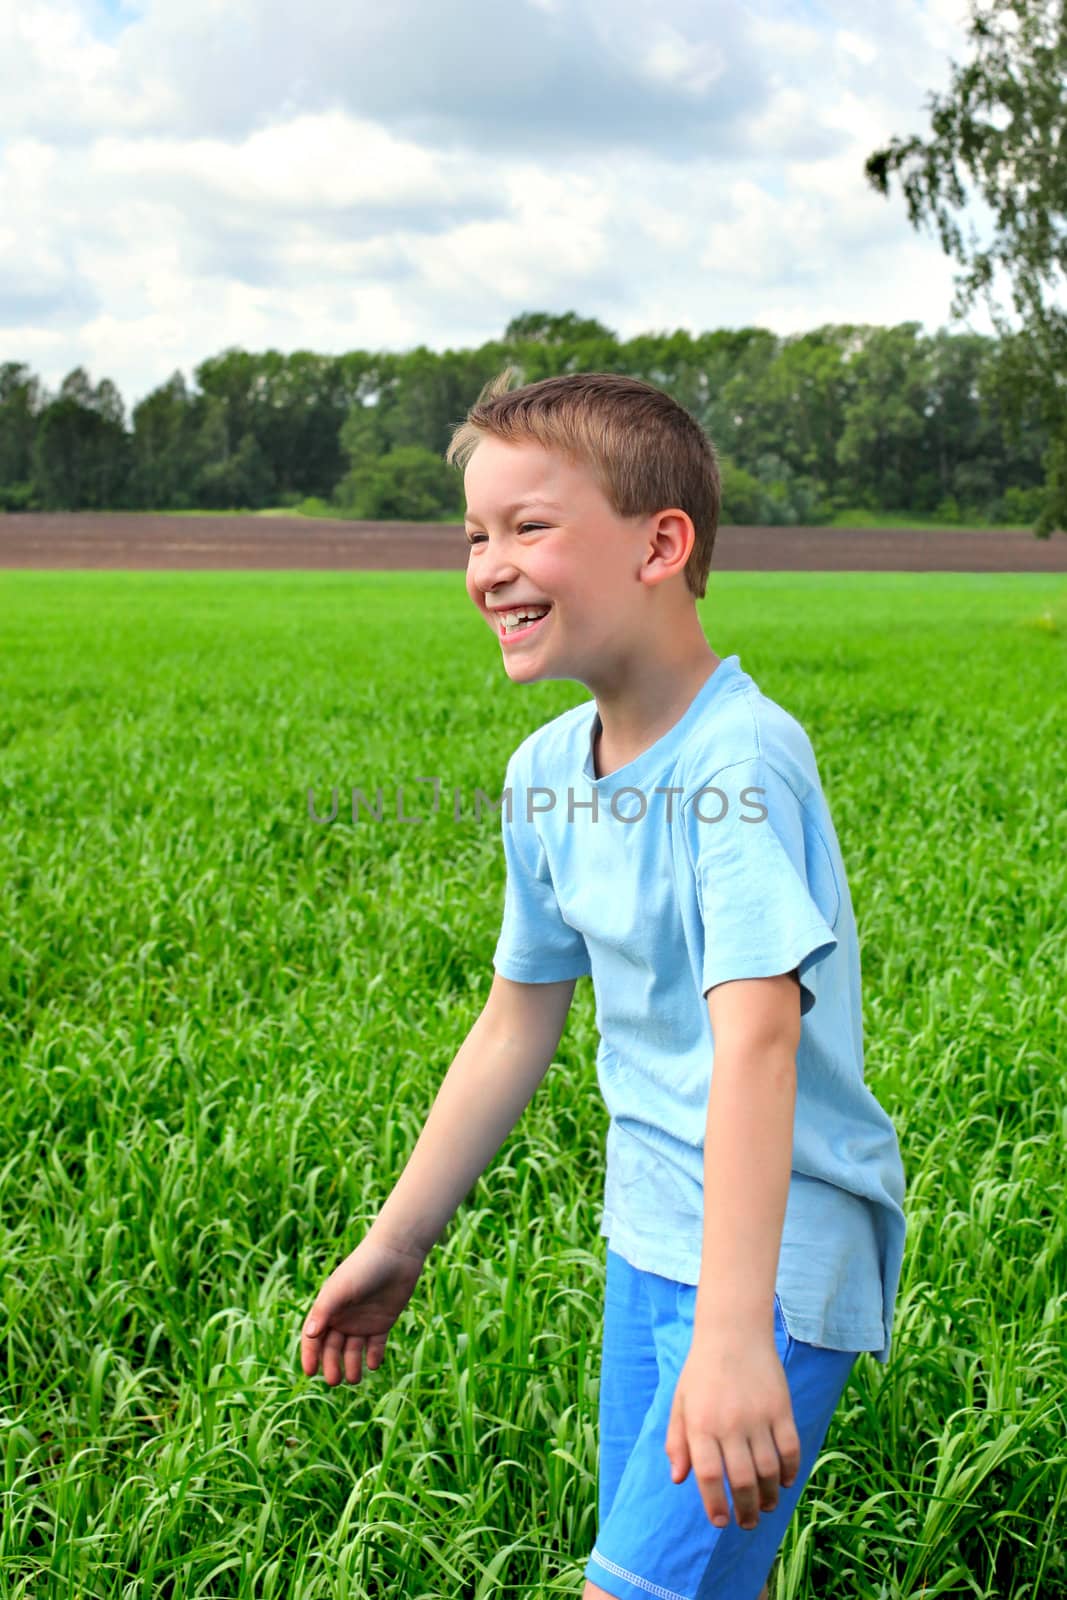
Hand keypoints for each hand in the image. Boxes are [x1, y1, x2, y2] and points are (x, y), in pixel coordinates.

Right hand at [301, 1231, 427, 1384]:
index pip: (314, 1337)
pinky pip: (375, 1346)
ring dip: (352, 1365)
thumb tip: (308, 1334)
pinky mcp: (382, 1323)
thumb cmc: (363, 1268)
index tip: (310, 1372)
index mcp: (328, 1308)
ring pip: (353, 1351)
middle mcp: (343, 1317)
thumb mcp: (341, 1289)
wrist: (397, 1254)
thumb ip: (324, 1311)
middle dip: (332, 1365)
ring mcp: (362, 1321)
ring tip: (354, 1379)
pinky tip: (373, 1364)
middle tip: (335, 1381)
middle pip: (332, 1348)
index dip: (310, 1355)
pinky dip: (373, 1357)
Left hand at [664, 1329, 801, 1530]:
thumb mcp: (680, 1401)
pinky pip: (790, 1449)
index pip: (709, 1475)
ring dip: (769, 1495)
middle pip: (742, 1479)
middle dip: (746, 1509)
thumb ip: (677, 1441)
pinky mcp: (781, 1408)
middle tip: (748, 1522)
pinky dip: (790, 1471)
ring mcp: (758, 1416)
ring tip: (766, 1506)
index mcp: (701, 1423)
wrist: (733, 1332)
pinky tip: (785, 1481)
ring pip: (769, 1470)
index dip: (716, 1504)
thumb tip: (679, 1479)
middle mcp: (729, 1423)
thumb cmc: (702, 1370)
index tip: (721, 1521)